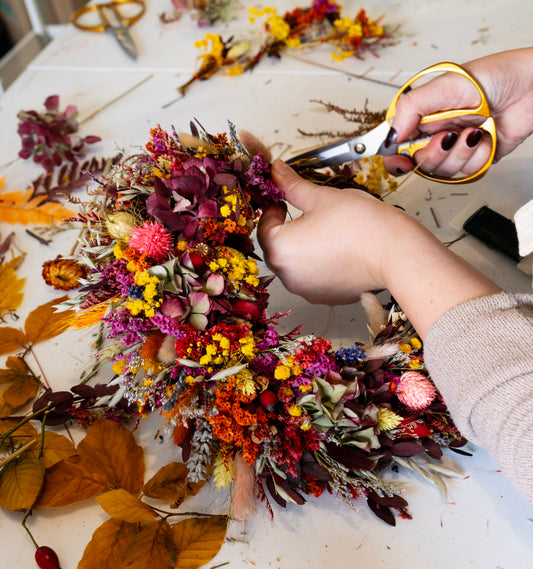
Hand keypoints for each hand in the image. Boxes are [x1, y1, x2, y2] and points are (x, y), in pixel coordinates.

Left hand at [257, 160, 402, 304]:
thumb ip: (291, 185)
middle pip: (277, 248)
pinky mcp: (326, 297)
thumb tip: (276, 171)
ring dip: (303, 248)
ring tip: (324, 231)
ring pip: (295, 264)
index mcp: (279, 249)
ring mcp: (307, 290)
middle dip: (286, 230)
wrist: (395, 252)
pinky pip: (313, 277)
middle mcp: (288, 276)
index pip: (263, 227)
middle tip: (303, 214)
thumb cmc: (359, 224)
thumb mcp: (319, 196)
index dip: (272, 210)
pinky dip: (319, 264)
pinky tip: (336, 249)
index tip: (282, 201)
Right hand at [383, 48, 532, 178]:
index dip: (395, 158)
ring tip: (473, 131)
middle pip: (419, 163)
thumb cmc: (495, 76)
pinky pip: (468, 171)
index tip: (402, 162)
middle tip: (448, 136)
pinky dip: (478, 155)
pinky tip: (485, 137)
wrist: (532, 86)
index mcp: (423, 116)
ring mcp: (456, 147)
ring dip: (460, 152)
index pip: (396, 145)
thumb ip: (411, 107)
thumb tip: (392, 133)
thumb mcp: (445, 85)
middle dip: (434, 153)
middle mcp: (436, 133)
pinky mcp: (476, 157)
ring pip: (443, 170)